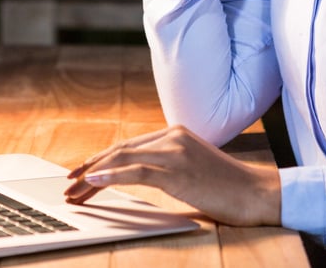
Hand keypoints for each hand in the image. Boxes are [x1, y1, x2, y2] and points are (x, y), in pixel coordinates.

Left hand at [63, 125, 281, 226]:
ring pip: (123, 159)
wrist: (256, 193)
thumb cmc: (227, 187)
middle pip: (120, 150)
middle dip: (90, 167)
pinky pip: (136, 171)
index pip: (128, 146)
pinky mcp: (177, 170)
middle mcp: (172, 136)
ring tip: (74, 189)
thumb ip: (167, 165)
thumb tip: (138, 175)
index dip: (101, 159)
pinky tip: (93, 181)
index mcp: (175, 133)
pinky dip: (111, 176)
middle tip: (68, 183)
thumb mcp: (192, 169)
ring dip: (93, 175)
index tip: (80, 173)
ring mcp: (175, 151)